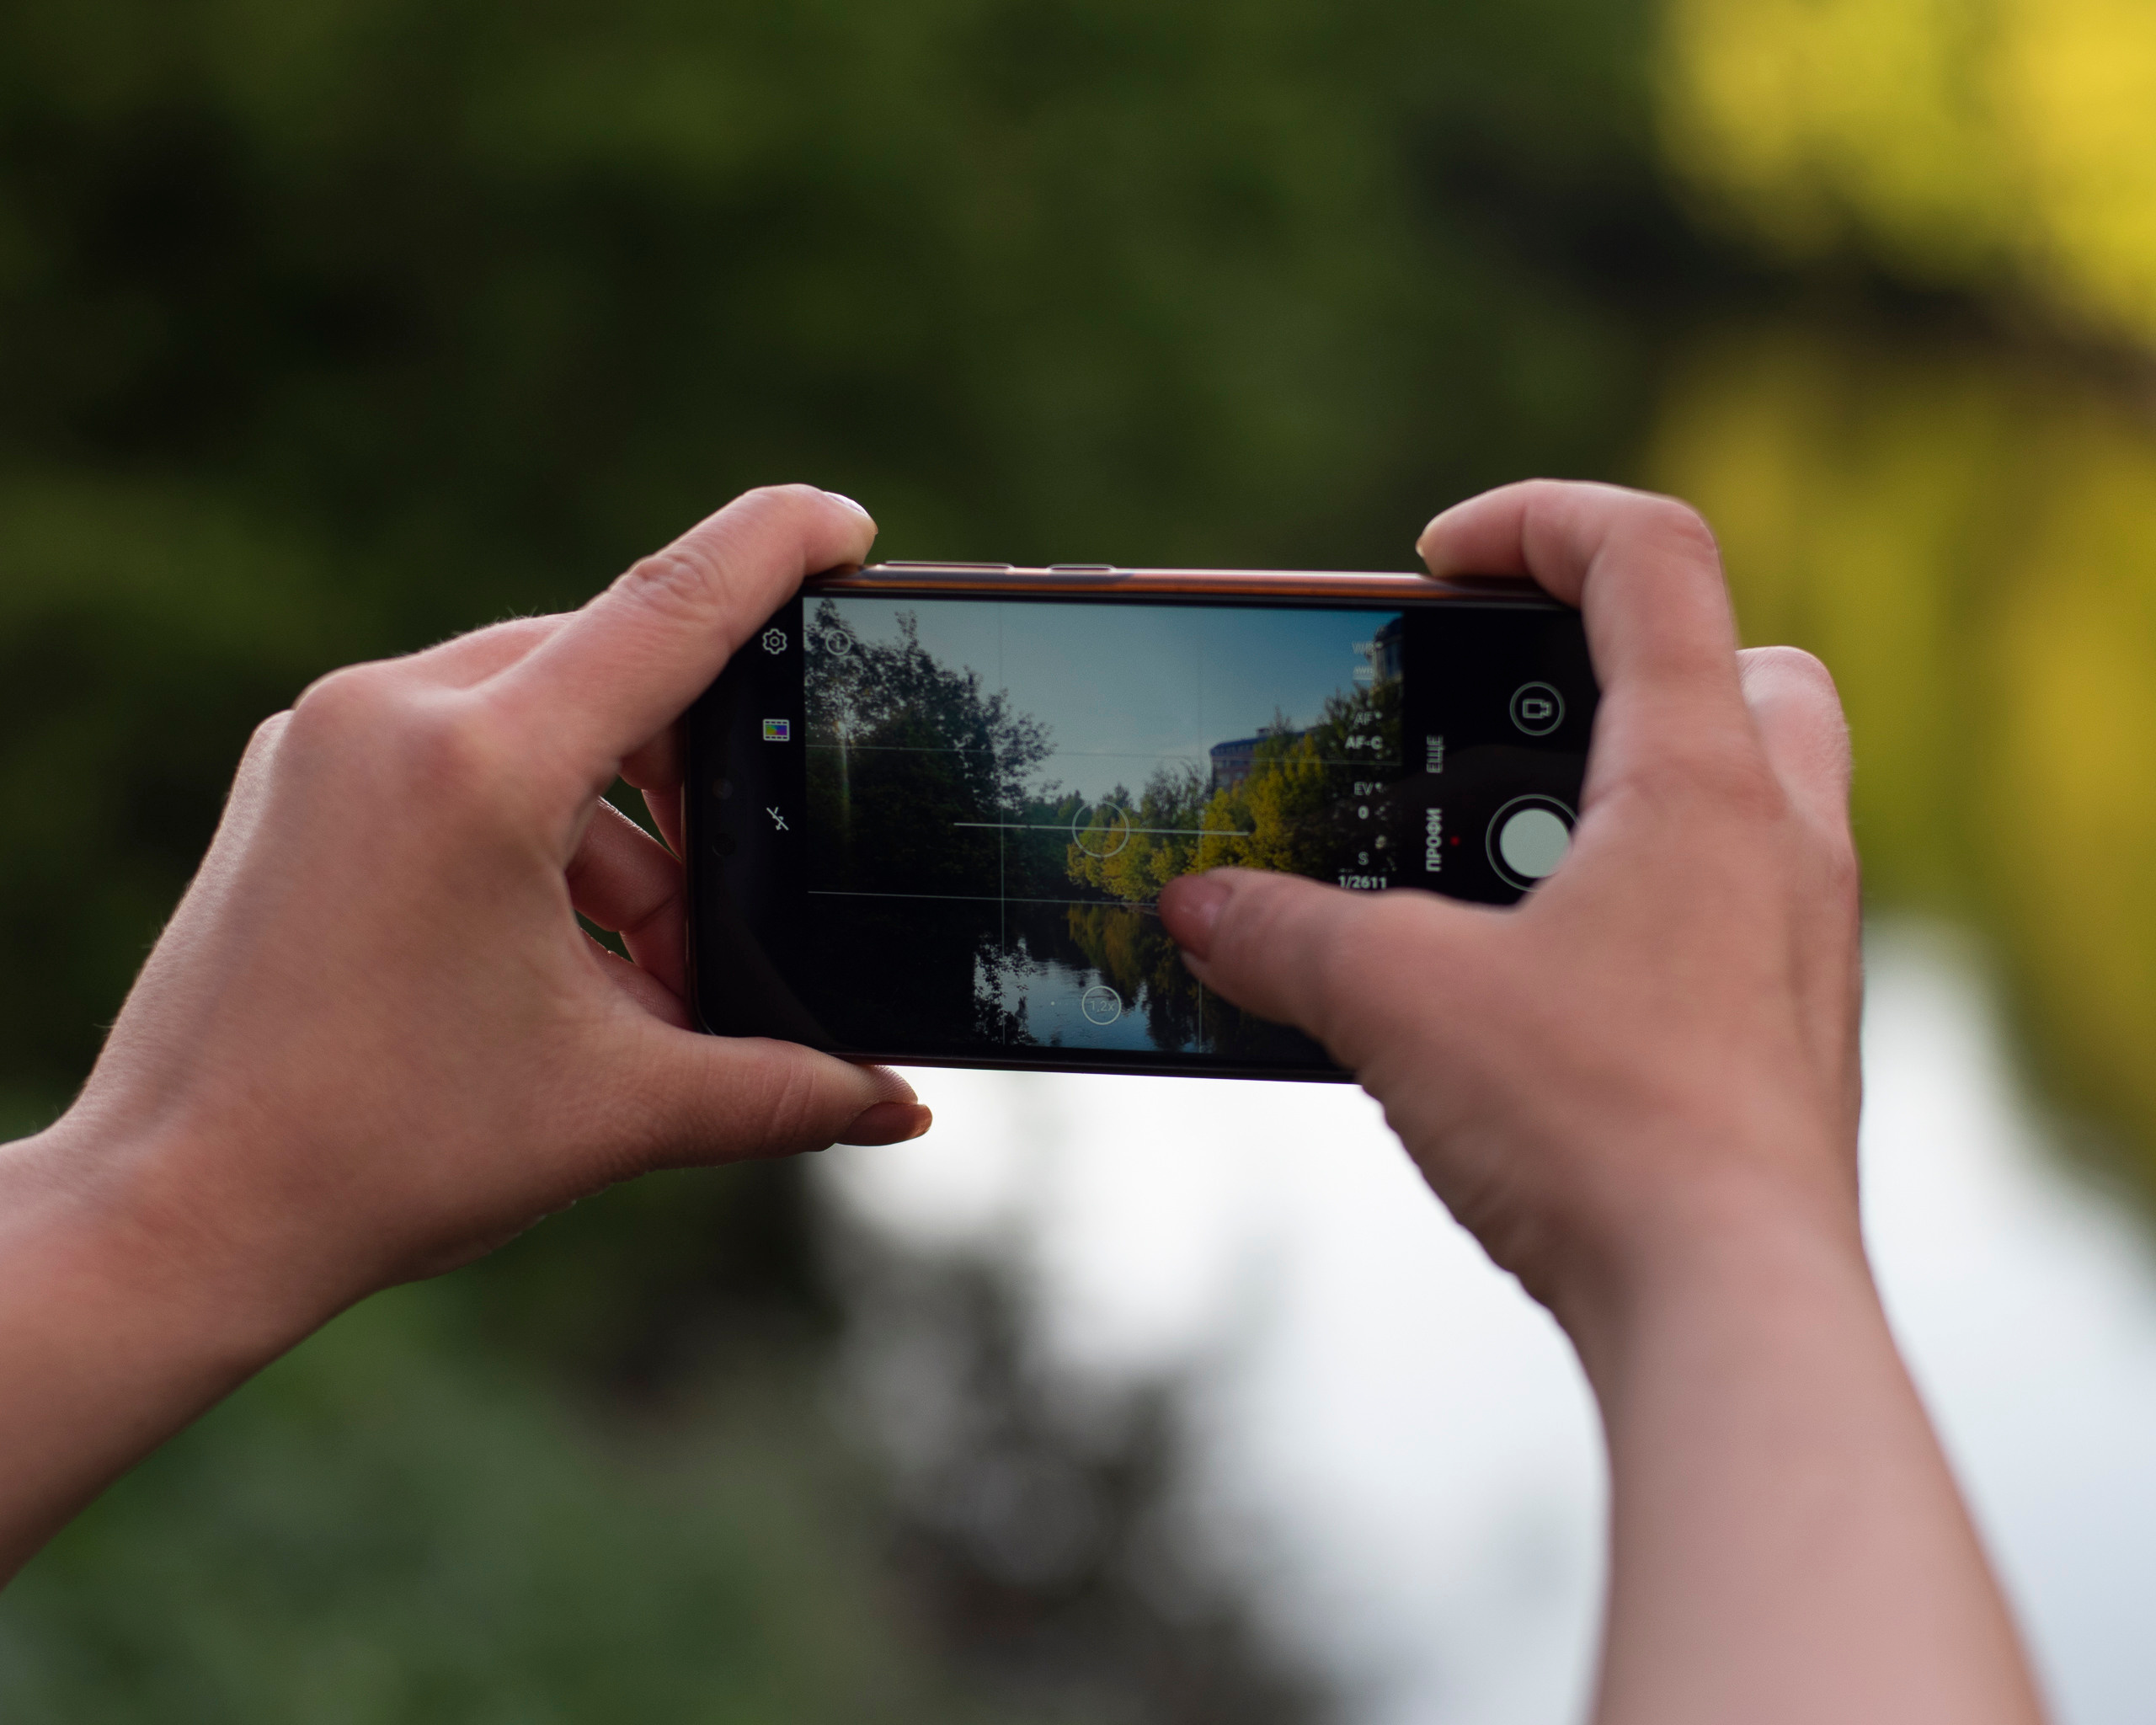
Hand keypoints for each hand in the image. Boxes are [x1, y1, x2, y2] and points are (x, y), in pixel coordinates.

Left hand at [0, 485, 925, 1570]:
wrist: (178, 1215)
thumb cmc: (383, 1156)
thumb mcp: (617, 1109)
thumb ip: (782, 1090)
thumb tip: (899, 1110)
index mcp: (478, 767)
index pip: (667, 610)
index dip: (773, 550)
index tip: (844, 521)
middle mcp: (390, 716)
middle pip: (606, 674)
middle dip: (695, 782)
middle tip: (732, 905)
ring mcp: (325, 739)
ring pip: (531, 717)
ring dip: (616, 829)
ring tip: (642, 973)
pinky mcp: (293, 779)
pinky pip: (453, 751)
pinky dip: (534, 829)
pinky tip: (558, 956)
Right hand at [1164, 479, 1861, 1315]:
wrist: (1729, 1310)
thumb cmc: (1597, 1130)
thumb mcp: (1396, 1001)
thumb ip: (1280, 934)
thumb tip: (1191, 910)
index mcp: (1698, 780)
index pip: (1649, 554)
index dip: (1534, 518)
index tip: (1436, 561)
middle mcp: (1781, 839)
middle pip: (1741, 658)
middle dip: (1622, 651)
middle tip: (1509, 709)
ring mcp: (1804, 938)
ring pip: (1760, 784)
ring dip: (1642, 778)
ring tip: (1512, 848)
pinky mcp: (1792, 1029)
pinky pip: (1739, 902)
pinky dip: (1652, 894)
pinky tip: (1549, 975)